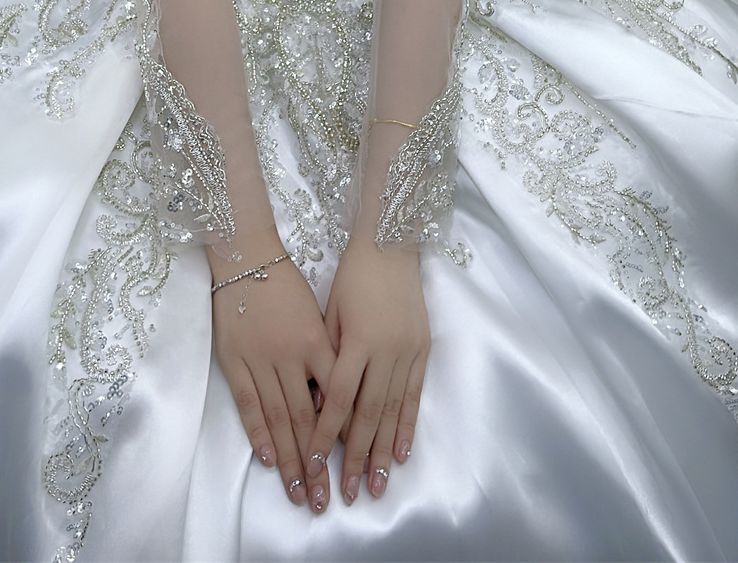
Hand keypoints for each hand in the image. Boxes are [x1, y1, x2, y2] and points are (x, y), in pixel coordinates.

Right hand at [210, 230, 337, 512]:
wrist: (247, 255)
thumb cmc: (287, 283)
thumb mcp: (317, 313)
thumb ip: (328, 352)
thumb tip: (336, 398)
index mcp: (316, 340)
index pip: (334, 397)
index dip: (341, 433)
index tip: (350, 465)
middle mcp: (291, 354)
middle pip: (307, 418)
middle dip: (316, 462)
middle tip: (324, 498)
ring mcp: (260, 358)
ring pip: (279, 418)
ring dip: (290, 458)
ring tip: (299, 491)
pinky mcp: (234, 359)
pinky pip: (248, 402)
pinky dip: (258, 432)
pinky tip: (268, 458)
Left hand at [304, 238, 429, 505]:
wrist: (390, 244)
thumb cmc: (352, 276)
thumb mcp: (329, 312)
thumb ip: (326, 358)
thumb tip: (315, 405)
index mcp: (357, 340)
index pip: (337, 399)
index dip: (325, 436)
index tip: (314, 466)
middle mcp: (386, 351)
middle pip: (368, 414)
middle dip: (357, 456)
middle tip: (349, 493)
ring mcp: (408, 352)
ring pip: (393, 411)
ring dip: (384, 451)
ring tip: (376, 485)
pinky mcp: (423, 350)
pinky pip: (414, 395)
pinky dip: (407, 426)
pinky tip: (401, 453)